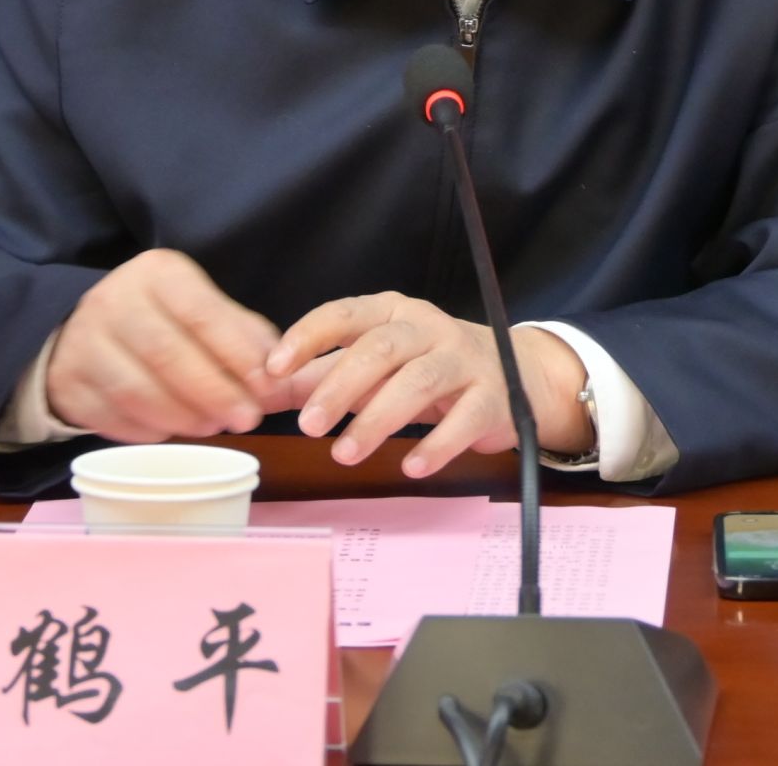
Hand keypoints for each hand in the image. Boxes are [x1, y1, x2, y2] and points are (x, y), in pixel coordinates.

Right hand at [47, 249, 318, 442]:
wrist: (81, 331)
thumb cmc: (160, 319)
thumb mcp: (198, 306)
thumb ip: (243, 335)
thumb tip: (281, 374)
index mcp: (155, 273)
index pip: (202, 313)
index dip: (238, 354)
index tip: (269, 386)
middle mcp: (113, 300)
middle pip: (168, 354)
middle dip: (215, 391)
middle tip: (249, 419)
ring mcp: (83, 343)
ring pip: (138, 391)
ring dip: (185, 416)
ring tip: (215, 426)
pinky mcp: (68, 385)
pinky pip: (114, 418)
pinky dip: (151, 431)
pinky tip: (175, 431)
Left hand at [265, 293, 591, 477]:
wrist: (518, 374)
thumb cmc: (429, 366)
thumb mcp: (375, 363)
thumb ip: (319, 375)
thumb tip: (259, 389)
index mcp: (392, 311)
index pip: (345, 314)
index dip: (308, 336)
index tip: (273, 368)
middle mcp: (428, 327)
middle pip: (380, 348)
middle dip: (339, 386)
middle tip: (307, 425)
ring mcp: (463, 359)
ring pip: (418, 382)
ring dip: (378, 419)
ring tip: (344, 454)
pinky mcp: (493, 396)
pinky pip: (464, 419)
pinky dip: (436, 444)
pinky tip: (411, 467)